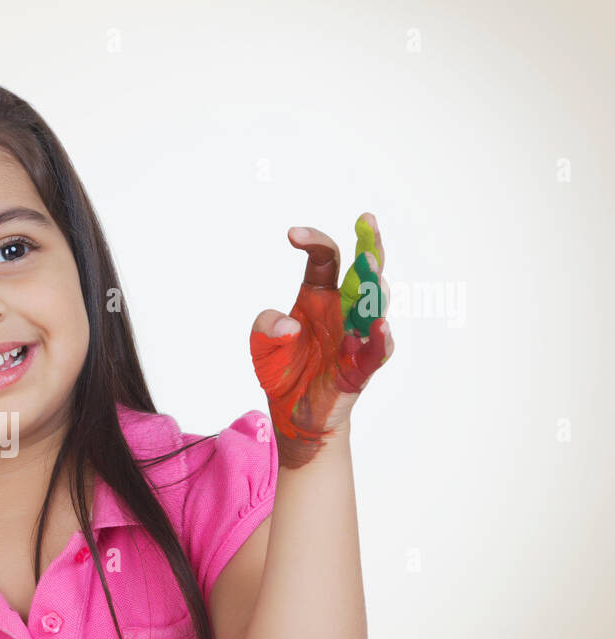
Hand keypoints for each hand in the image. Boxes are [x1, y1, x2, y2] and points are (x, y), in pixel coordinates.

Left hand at [249, 213, 394, 468]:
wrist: (291, 411)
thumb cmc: (283, 369)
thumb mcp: (261, 343)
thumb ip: (266, 326)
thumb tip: (290, 327)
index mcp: (320, 296)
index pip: (326, 258)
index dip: (313, 241)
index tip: (292, 234)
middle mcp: (344, 310)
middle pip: (363, 273)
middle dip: (369, 246)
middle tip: (367, 224)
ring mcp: (356, 336)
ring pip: (374, 306)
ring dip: (374, 287)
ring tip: (371, 269)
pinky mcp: (360, 367)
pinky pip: (376, 351)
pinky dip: (379, 339)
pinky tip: (377, 326)